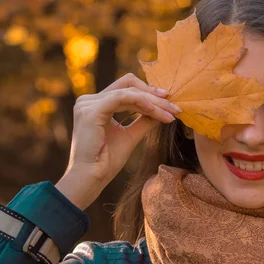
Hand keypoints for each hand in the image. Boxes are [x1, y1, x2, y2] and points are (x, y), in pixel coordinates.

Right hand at [56, 73, 180, 208]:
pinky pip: (122, 98)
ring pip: (129, 91)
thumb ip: (144, 121)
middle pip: (128, 85)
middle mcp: (89, 101)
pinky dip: (142, 102)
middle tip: (174, 107)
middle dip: (154, 94)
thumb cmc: (106, 161)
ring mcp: (88, 104)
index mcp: (96, 105)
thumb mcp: (130, 136)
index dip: (149, 93)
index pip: (127, 89)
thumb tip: (162, 111)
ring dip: (153, 102)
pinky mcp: (91, 110)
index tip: (170, 104)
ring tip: (170, 113)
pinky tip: (156, 111)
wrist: (90, 178)